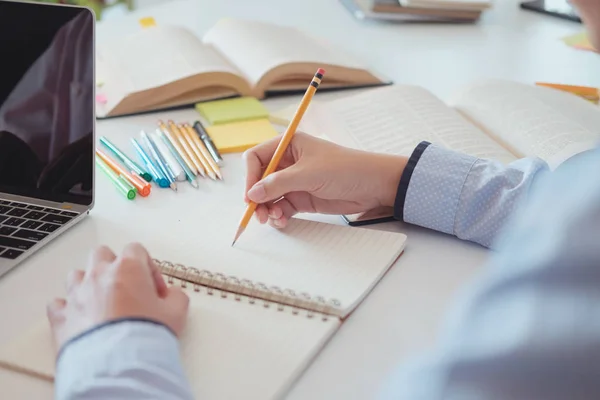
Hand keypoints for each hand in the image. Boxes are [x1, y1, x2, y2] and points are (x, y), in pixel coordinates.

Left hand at [47, 243, 188, 352]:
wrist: (118, 363)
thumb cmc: (146, 334)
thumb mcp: (176, 314)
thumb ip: (176, 298)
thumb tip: (173, 295)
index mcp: (128, 268)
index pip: (136, 250)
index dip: (149, 268)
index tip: (155, 289)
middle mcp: (100, 275)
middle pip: (103, 254)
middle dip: (114, 267)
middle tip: (128, 288)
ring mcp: (77, 294)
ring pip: (77, 274)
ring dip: (88, 284)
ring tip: (103, 302)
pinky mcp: (62, 317)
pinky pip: (58, 304)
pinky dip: (67, 308)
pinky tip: (78, 317)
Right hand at [244, 133, 406, 228]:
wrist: (374, 186)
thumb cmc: (344, 169)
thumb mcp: (308, 174)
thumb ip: (278, 184)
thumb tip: (252, 194)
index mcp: (288, 145)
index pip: (256, 158)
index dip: (250, 176)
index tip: (250, 195)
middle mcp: (288, 162)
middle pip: (259, 180)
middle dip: (256, 197)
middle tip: (258, 214)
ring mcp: (294, 182)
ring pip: (268, 196)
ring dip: (266, 208)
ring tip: (273, 218)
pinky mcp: (302, 199)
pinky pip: (281, 207)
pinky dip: (278, 215)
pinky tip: (281, 221)